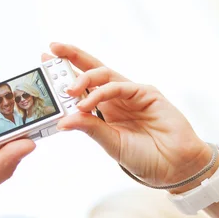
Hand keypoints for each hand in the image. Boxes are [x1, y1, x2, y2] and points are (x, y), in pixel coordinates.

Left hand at [47, 43, 214, 188]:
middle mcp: (117, 98)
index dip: (64, 75)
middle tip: (50, 50)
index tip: (43, 65)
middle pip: (92, 70)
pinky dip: (100, 93)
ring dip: (83, 79)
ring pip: (104, 74)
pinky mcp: (147, 93)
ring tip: (67, 91)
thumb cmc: (145, 158)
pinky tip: (86, 103)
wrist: (174, 167)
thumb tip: (62, 122)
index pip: (83, 86)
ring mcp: (132, 94)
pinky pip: (119, 87)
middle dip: (71, 57)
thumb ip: (90, 129)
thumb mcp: (111, 144)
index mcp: (106, 110)